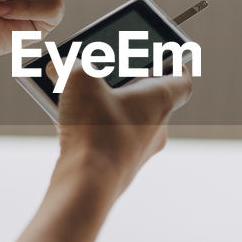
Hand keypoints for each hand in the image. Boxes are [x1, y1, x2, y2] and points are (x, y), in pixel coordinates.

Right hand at [56, 65, 192, 197]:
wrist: (87, 183)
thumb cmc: (95, 129)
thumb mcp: (79, 80)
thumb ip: (71, 65)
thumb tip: (59, 65)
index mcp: (159, 101)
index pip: (181, 80)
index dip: (174, 65)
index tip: (162, 58)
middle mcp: (155, 128)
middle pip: (150, 101)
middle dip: (128, 87)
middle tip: (108, 75)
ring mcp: (137, 152)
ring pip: (127, 123)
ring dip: (107, 109)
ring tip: (79, 99)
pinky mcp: (118, 169)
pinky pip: (108, 143)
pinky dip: (93, 132)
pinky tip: (67, 127)